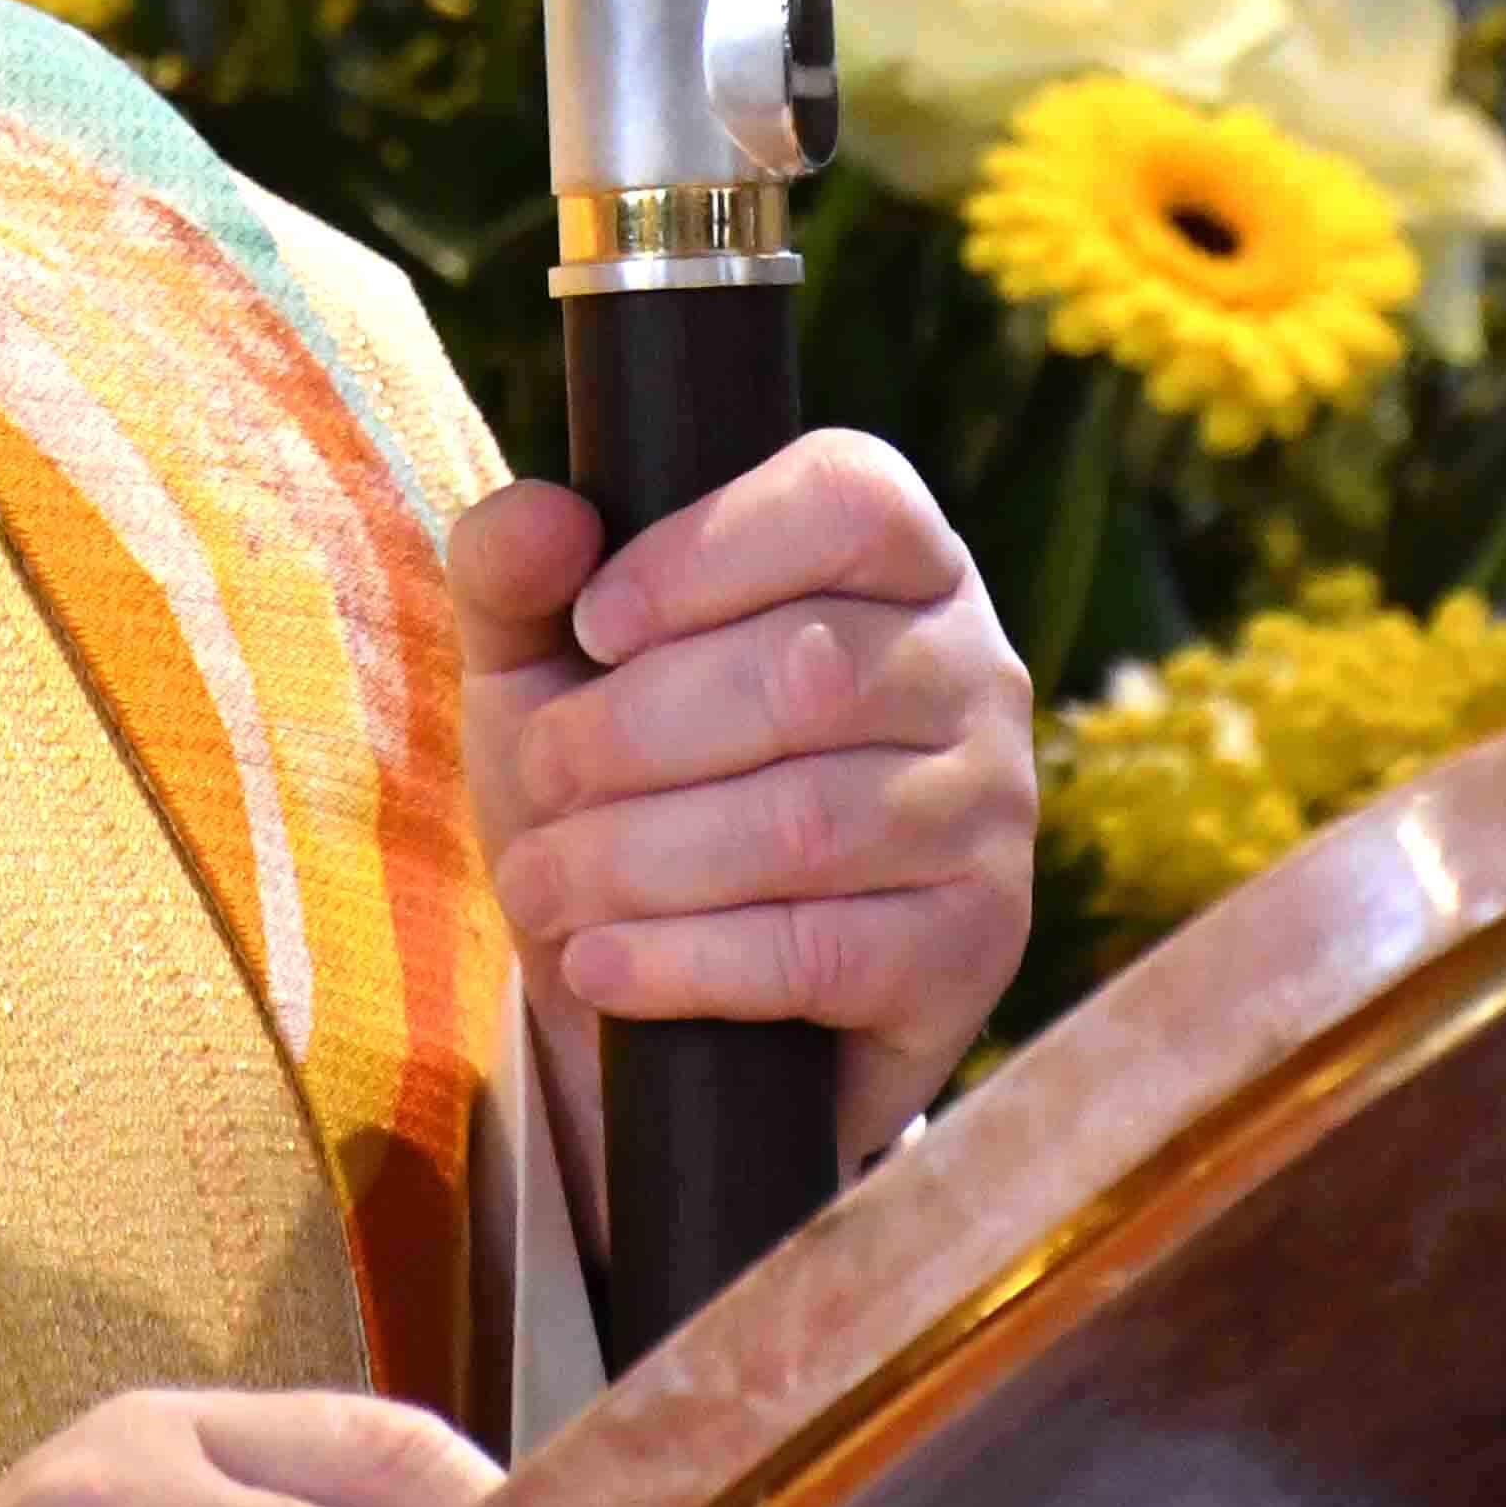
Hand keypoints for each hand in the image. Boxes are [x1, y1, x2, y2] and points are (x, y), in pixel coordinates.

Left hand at [449, 428, 1034, 1190]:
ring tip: (543, 883)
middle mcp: (974, 669)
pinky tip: (599, 964)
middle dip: (630, 733)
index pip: (848, 502)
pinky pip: (821, 952)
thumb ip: (515, 570)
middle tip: (543, 780)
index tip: (593, 627)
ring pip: (805, 823)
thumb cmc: (623, 780)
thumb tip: (546, 519)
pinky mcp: (975, 947)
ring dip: (634, 860)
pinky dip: (681, 961)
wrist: (687, 1003)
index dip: (705, 554)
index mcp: (898, 560)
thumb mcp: (542, 663)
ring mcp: (990, 812)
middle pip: (807, 671)